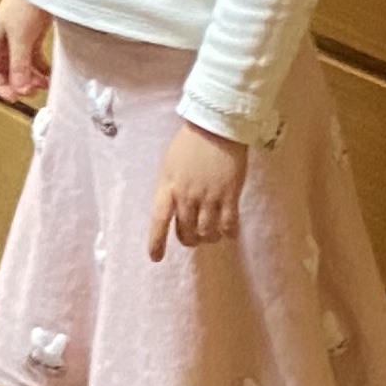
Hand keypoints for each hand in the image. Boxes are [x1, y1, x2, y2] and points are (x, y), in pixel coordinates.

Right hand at [0, 0, 55, 104]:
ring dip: (30, 76)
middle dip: (16, 82)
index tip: (13, 98)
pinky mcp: (33, 31)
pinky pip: (34, 55)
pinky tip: (49, 73)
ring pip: (21, 63)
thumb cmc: (26, 1)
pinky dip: (40, 66)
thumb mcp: (21, 38)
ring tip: (42, 86)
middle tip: (30, 94)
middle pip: (6, 67)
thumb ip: (19, 64)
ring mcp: (20, 34)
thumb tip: (19, 89)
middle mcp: (5, 38)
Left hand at [145, 121, 251, 259]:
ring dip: (209, 237)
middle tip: (194, 238)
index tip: (155, 258)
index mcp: (168, 186)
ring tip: (211, 233)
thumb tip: (171, 206)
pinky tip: (228, 232)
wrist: (217, 127)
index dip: (156, 241)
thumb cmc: (190, 143)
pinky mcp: (229, 195)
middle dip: (189, 240)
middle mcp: (187, 196)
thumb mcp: (169, 164)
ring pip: (207, 232)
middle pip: (185, 231)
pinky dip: (228, 233)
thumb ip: (170, 187)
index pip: (159, 219)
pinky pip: (228, 225)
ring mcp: (209, 197)